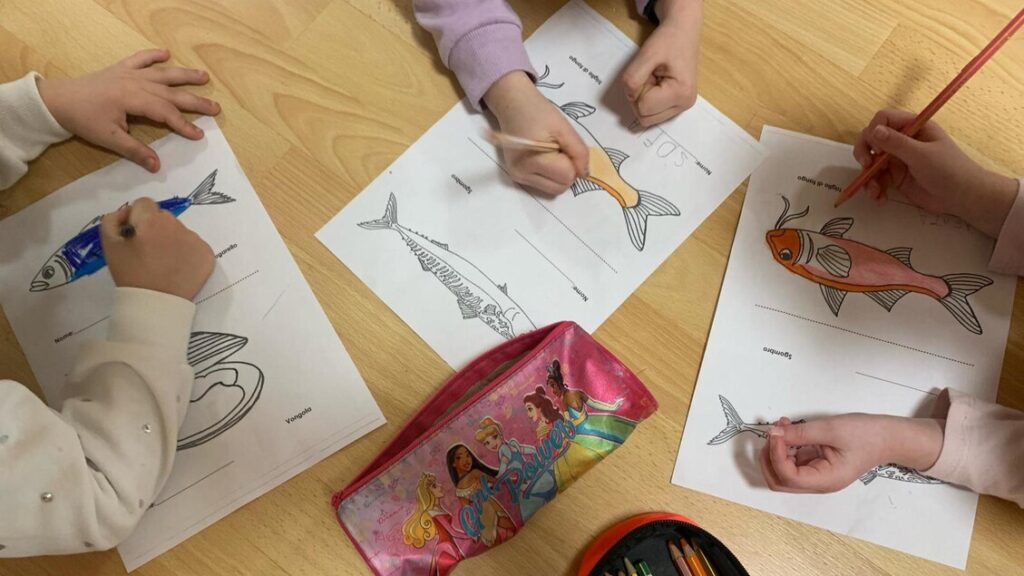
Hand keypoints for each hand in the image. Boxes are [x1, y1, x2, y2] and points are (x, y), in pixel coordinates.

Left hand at [36, 49, 220, 172]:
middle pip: (171, 93)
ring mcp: (129, 74)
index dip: (183, 125)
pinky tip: (166, 53)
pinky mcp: (120, 69)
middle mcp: (136, 83)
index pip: (166, 113)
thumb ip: (135, 150)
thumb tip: (157, 165)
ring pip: (162, 74)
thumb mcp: (109, 139)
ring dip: (184, 75)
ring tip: (204, 76)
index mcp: (134, 100)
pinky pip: (140, 59)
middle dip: (195, 101)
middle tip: (216, 108)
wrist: (58, 100)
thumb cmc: (84, 120)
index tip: (199, 135)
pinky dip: (153, 55)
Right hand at [101, 198, 214, 299]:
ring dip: (171, 240)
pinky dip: (187, 252)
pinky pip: (194, 245)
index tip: (135, 235)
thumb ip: (113, 219)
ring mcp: (195, 240)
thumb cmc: (130, 274)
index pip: (144, 204)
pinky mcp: (207, 254)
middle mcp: (177, 225)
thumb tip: (128, 212)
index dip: (136, 218)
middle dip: (154, 228)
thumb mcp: (110, 244)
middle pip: (163, 216)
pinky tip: (177, 268)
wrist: (155, 304)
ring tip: (163, 262)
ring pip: (179, 230)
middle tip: (148, 251)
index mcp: (152, 221)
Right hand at [483, 72, 587, 195]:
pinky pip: (544, 184)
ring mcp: (518, 178)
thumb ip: (579, 152)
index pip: (566, 176)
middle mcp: (522, 175)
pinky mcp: (517, 177)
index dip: (572, 161)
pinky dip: (550, 174)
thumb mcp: (564, 128)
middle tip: (559, 149)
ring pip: (553, 189)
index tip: (564, 145)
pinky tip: (543, 157)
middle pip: (560, 188)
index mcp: (532, 161)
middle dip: (566, 171)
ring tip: (550, 152)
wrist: (513, 104)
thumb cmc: (538, 112)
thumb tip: (585, 174)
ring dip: (559, 174)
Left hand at [621, 0, 701, 126]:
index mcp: (681, 93)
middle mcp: (684, 104)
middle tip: (650, 75)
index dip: (637, 89)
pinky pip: (652, 113)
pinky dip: (648, 100)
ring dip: (643, 98)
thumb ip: (633, 78)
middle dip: (640, 96)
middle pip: (644, 117)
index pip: (643, 108)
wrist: (682, 31)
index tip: (649, 71)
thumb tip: (630, 97)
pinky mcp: (677, 106)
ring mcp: (681, 107)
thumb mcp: (646, 55)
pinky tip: (657, 84)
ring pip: (647, 118)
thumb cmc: (667, 41)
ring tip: (654, 78)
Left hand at [759, 414, 943, 492]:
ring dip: (776, 450)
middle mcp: (819, 482)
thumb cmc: (867, 435)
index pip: (788, 476)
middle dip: (769, 457)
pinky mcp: (817, 464)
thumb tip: (774, 434)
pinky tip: (789, 429)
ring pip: (784, 471)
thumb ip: (800, 434)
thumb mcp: (831, 429)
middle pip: (780, 481)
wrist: (889, 436)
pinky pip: (793, 460)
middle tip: (772, 434)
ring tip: (782, 426)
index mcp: (825, 480)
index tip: (776, 433)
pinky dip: (786, 446)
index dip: (776, 455)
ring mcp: (817, 474)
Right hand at [853, 109, 1017, 237]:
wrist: (962, 198)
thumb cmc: (948, 170)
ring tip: (875, 191)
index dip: (874, 130)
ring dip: (869, 176)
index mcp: (913, 127)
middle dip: (865, 153)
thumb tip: (872, 130)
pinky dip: (875, 188)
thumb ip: (896, 143)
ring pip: (871, 161)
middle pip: (872, 139)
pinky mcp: (896, 177)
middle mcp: (903, 140)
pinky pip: (877, 179)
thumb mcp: (922, 155)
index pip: (884, 119)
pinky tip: (880, 198)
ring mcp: (898, 159)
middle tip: (866, 166)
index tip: (875, 149)